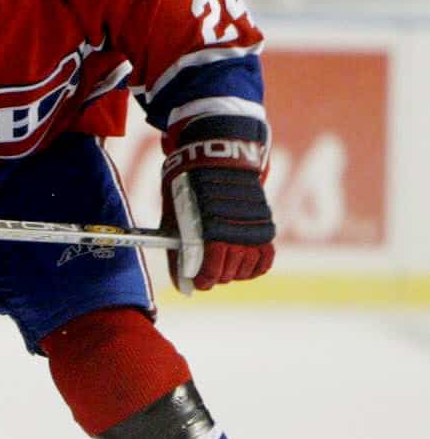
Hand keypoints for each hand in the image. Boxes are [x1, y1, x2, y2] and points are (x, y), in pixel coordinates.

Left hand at [159, 116, 274, 292]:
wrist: (218, 155)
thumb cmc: (187, 184)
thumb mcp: (173, 210)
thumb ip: (177, 245)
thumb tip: (182, 282)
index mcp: (208, 222)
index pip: (212, 264)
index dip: (204, 279)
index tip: (199, 283)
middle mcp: (234, 226)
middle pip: (229, 270)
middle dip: (216, 277)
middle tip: (208, 276)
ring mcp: (252, 226)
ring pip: (247, 267)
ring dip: (234, 274)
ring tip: (223, 269)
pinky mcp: (266, 225)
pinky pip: (266, 258)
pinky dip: (256, 267)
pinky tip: (243, 267)